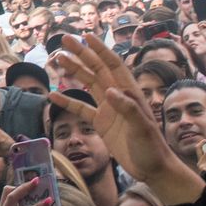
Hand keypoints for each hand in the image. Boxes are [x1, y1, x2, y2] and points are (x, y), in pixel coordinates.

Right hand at [50, 35, 190, 193]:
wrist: (152, 168)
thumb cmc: (151, 147)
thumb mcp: (142, 128)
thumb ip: (128, 108)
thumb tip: (110, 90)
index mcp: (129, 93)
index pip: (112, 65)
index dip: (100, 50)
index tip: (86, 37)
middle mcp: (117, 97)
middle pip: (96, 69)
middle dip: (81, 54)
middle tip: (64, 40)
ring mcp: (108, 109)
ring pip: (88, 84)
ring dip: (74, 71)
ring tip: (57, 59)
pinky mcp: (101, 123)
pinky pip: (82, 109)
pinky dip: (68, 102)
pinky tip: (54, 96)